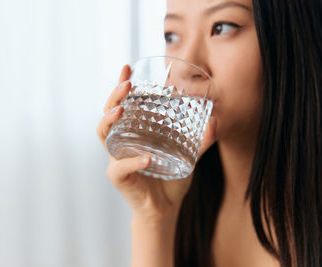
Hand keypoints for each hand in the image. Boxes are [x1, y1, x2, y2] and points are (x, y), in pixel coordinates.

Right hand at [97, 65, 216, 221]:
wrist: (165, 208)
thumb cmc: (171, 177)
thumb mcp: (188, 155)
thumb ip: (200, 140)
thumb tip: (216, 121)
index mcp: (134, 132)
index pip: (123, 104)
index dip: (121, 85)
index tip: (127, 67)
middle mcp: (122, 142)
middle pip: (108, 115)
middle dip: (113, 97)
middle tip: (126, 84)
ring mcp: (117, 159)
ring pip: (105, 136)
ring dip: (110, 121)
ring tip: (121, 110)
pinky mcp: (119, 178)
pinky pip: (121, 167)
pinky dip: (133, 162)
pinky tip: (146, 158)